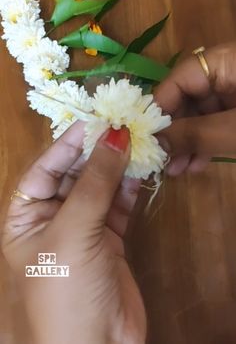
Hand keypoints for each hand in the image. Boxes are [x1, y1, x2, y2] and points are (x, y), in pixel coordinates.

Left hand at [1, 122, 145, 343]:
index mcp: (25, 217)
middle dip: (96, 154)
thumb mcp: (73, 232)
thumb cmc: (65, 289)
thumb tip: (115, 134)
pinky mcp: (109, 239)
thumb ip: (95, 182)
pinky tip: (141, 171)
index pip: (43, 170)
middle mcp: (51, 219)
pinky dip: (129, 188)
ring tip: (136, 144)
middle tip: (121, 128)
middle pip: (74, 175)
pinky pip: (118, 205)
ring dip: (117, 168)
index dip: (67, 145)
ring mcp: (82, 229)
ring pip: (99, 188)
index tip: (94, 122)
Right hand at [155, 41, 235, 175]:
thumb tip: (154, 142)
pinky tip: (196, 165)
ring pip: (201, 115)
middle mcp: (227, 72)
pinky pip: (217, 123)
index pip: (179, 78)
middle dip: (173, 132)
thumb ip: (195, 134)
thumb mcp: (235, 130)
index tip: (143, 137)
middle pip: (187, 98)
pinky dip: (206, 143)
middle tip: (159, 160)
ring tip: (175, 170)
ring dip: (187, 143)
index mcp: (226, 61)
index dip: (158, 107)